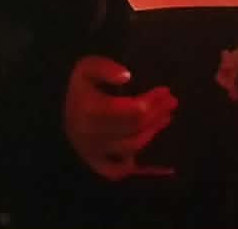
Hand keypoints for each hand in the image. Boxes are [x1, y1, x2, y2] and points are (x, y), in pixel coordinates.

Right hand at [63, 55, 177, 180]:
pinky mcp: (94, 162)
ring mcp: (91, 151)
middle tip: (172, 102)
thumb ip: (106, 68)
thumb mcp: (89, 66)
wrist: (66, 106)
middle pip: (134, 127)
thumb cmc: (82, 86)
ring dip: (152, 132)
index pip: (131, 110)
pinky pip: (114, 171)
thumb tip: (126, 76)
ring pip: (131, 146)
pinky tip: (140, 152)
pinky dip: (129, 166)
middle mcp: (90, 134)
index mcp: (89, 110)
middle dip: (157, 113)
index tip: (166, 91)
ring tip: (165, 117)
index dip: (153, 101)